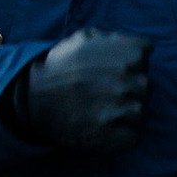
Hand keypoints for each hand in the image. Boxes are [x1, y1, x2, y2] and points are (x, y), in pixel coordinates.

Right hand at [4, 29, 151, 154]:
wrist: (31, 97)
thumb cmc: (58, 66)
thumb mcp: (83, 38)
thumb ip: (113, 40)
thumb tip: (140, 48)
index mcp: (126, 56)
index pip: (145, 55)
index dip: (130, 60)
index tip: (114, 67)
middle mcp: (126, 81)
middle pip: (146, 86)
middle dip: (131, 88)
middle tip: (108, 92)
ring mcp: (119, 110)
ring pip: (142, 111)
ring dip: (128, 112)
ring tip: (107, 110)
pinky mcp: (110, 136)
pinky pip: (133, 137)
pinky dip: (124, 135)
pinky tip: (107, 127)